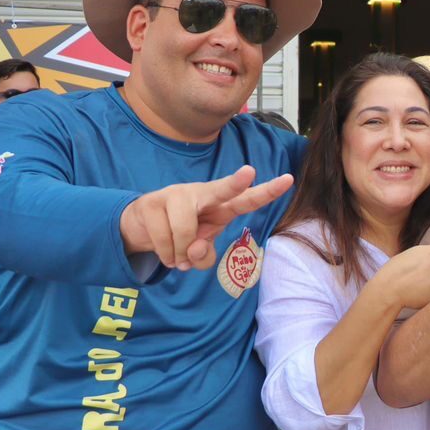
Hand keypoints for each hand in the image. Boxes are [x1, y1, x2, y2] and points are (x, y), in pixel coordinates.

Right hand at [120, 165, 291, 269]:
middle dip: (235, 184)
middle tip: (249, 172)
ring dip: (181, 254)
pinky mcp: (150, 202)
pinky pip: (164, 238)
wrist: (141, 228)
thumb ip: (205, 256)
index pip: (247, 199)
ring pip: (185, 232)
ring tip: (178, 256)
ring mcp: (174, 194)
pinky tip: (166, 253)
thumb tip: (194, 249)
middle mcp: (200, 194)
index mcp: (220, 206)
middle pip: (220, 190)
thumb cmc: (182, 236)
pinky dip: (166, 255)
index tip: (288, 180)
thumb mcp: (199, 252)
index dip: (267, 192)